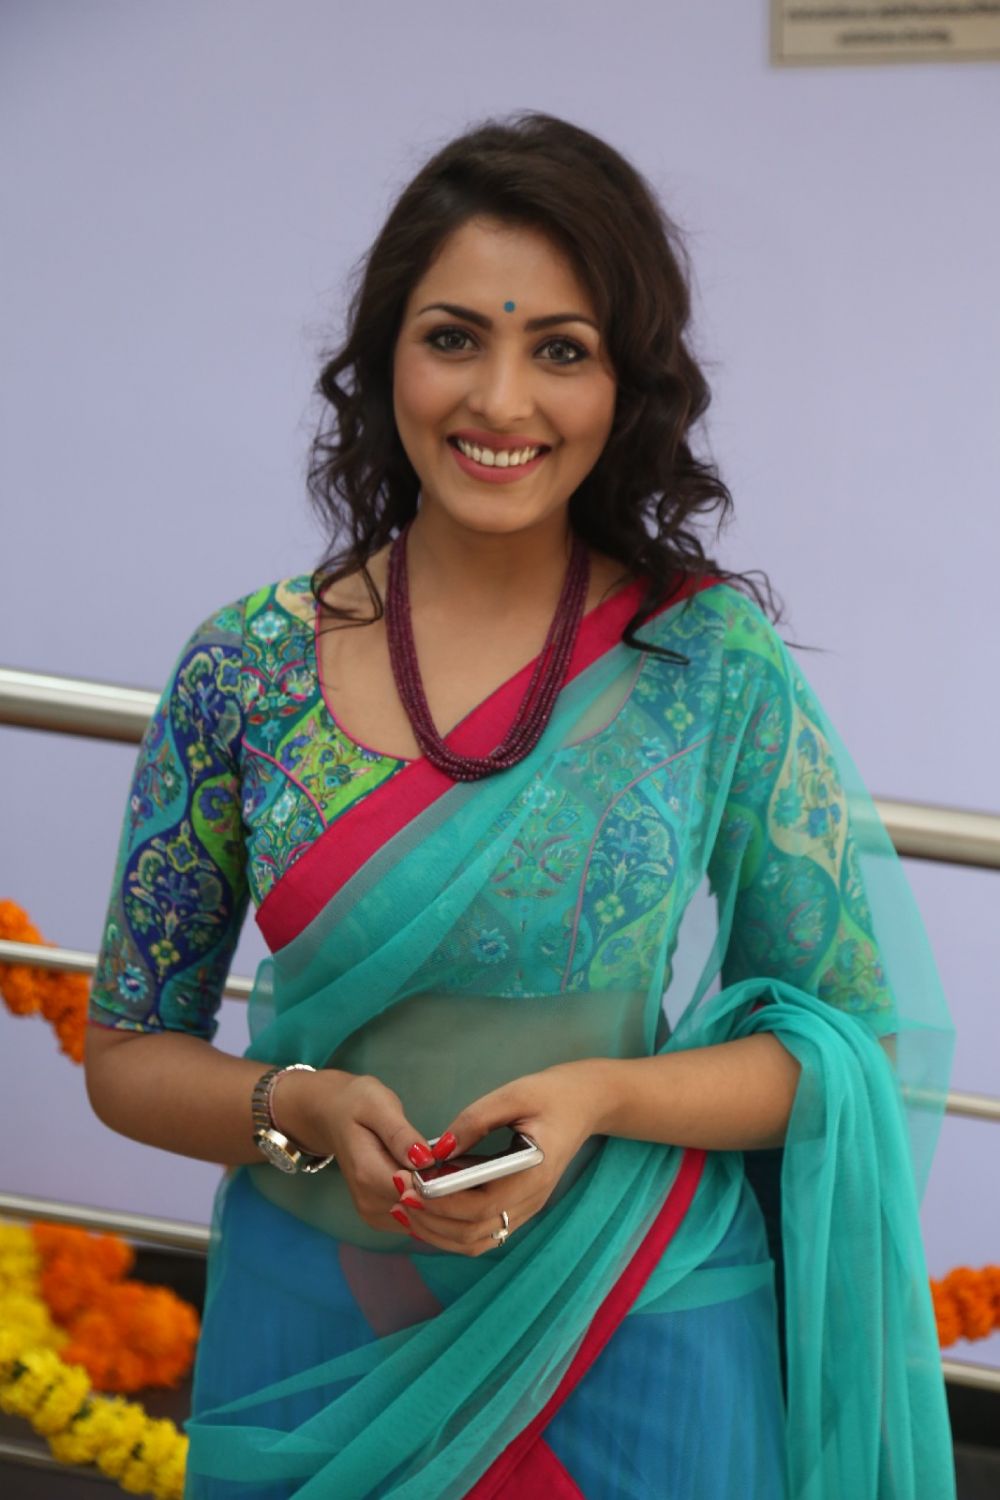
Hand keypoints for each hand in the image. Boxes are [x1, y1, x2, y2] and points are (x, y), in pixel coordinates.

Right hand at [274, 1068, 449, 1238]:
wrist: (331, 1116)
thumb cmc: (356, 1104)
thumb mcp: (378, 1104)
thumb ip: (400, 1133)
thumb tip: (425, 1159)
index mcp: (368, 1175)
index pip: (416, 1194)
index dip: (444, 1185)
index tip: (465, 1168)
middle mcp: (369, 1202)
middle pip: (422, 1212)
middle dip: (449, 1196)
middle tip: (469, 1171)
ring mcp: (374, 1214)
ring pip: (422, 1222)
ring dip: (445, 1205)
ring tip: (458, 1175)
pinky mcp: (380, 1218)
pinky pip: (416, 1222)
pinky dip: (434, 1208)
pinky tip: (444, 1185)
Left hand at [386, 1062, 605, 1256]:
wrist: (586, 1102)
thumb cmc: (551, 1094)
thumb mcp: (513, 1094)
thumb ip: (474, 1120)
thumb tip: (438, 1148)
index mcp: (534, 1173)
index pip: (480, 1205)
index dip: (440, 1202)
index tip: (407, 1185)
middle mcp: (531, 1200)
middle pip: (473, 1232)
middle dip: (430, 1219)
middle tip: (397, 1194)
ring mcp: (527, 1208)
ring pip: (477, 1240)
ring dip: (438, 1230)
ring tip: (406, 1206)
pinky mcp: (519, 1205)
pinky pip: (483, 1231)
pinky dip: (452, 1228)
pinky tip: (429, 1207)